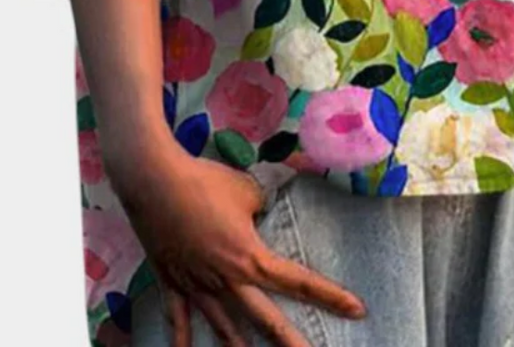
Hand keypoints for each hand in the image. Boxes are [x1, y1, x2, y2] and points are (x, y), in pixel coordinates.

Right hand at [103, 132, 367, 345]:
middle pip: (266, 319)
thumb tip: (262, 212)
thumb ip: (262, 203)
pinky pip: (178, 318)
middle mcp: (226, 280)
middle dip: (291, 342)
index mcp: (250, 258)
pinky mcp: (172, 282)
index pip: (298, 281)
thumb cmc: (206, 182)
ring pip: (225, 328)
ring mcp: (197, 286)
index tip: (357, 309)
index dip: (329, 296)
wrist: (156, 181)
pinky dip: (180, 341)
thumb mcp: (247, 190)